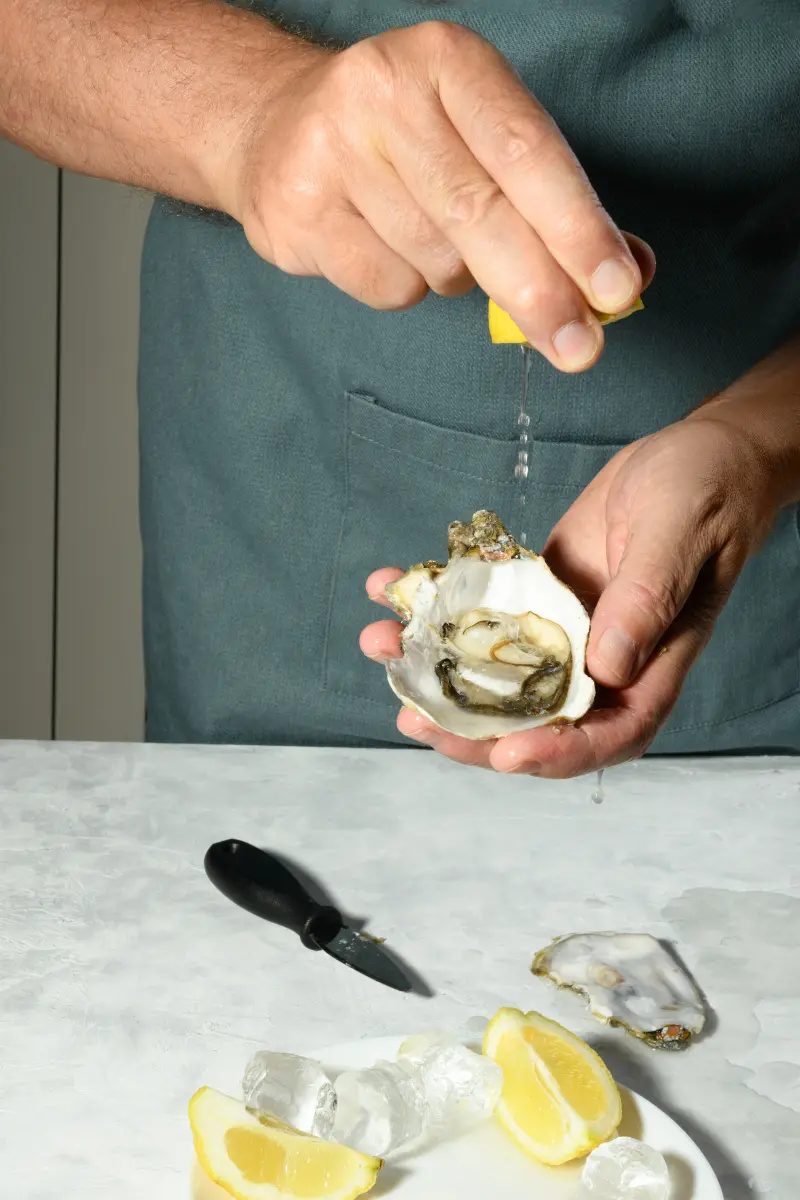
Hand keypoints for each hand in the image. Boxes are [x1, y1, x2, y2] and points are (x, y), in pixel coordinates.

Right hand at [227, 21, 653, 370]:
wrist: (275, 127)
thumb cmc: (407, 139)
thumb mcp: (484, 138)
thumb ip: (556, 202)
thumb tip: (628, 275)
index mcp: (449, 61)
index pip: (528, 152)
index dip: (578, 227)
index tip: (617, 288)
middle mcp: (386, 92)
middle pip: (481, 214)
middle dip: (539, 291)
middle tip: (579, 348)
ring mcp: (332, 151)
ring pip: (436, 260)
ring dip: (458, 277)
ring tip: (431, 236)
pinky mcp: (298, 213)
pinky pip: (388, 287)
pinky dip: (407, 287)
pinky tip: (385, 246)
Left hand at [360, 411, 781, 776]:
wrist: (695, 453)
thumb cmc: (709, 491)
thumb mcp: (679, 534)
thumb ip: (648, 597)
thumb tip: (606, 665)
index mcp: (651, 665)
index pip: (607, 733)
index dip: (557, 752)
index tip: (506, 752)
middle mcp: (602, 660)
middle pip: (534, 718)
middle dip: (468, 726)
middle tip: (411, 715)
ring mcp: (563, 629)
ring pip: (495, 670)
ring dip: (433, 666)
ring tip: (380, 643)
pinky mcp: (534, 595)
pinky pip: (482, 612)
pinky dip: (433, 604)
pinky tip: (390, 584)